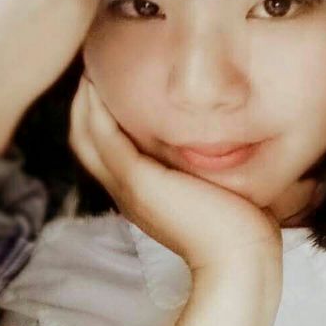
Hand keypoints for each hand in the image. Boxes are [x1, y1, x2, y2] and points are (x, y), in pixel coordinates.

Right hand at [69, 77, 282, 270]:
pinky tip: (98, 86)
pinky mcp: (140, 184)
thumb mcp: (213, 189)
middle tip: (92, 66)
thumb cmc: (238, 226)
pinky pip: (106, 140)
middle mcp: (127, 191)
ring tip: (90, 67)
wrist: (240, 259)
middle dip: (84, 104)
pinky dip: (96, 113)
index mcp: (142, 193)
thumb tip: (223, 144)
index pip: (106, 150)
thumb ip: (206, 167)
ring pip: (87, 138)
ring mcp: (129, 188)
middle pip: (86, 141)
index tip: (108, 83)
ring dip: (84, 102)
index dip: (99, 117)